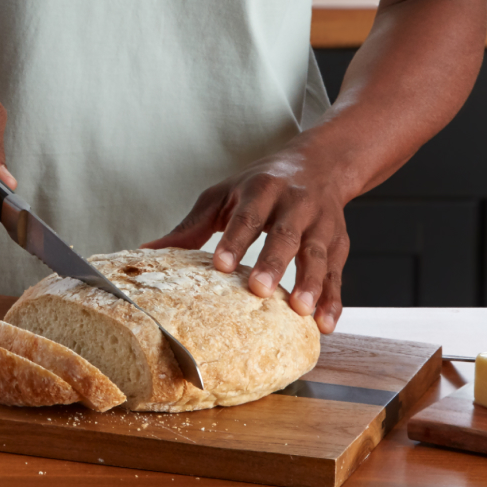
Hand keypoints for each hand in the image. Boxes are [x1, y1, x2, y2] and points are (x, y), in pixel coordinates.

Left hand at [143, 148, 352, 333]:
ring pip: (317, 253)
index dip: (234, 240)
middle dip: (273, 262)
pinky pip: (338, 272)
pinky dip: (334, 299)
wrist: (319, 163)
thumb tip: (146, 251)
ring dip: (311, 283)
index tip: (220, 266)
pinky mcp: (339, 242)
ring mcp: (321, 223)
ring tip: (299, 310)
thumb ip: (191, 226)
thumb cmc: (261, 184)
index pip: (246, 216)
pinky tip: (324, 323)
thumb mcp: (224, 196)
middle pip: (285, 234)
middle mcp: (295, 204)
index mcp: (261, 189)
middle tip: (259, 289)